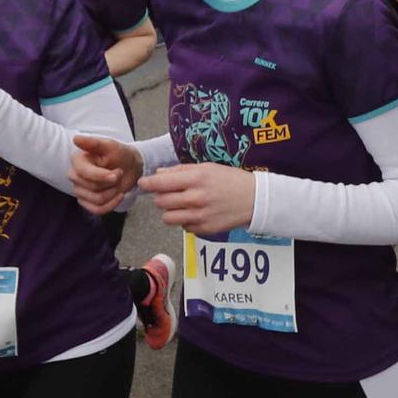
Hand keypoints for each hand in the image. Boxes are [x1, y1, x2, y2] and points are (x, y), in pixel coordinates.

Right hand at [70, 133, 142, 214]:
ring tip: (119, 183)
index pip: (83, 173)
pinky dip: (111, 205)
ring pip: (96, 199)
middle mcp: (75, 176)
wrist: (129, 166)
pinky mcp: (87, 202)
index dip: (101, 176)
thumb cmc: (118, 154)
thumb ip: (93, 143)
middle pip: (92, 188)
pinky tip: (119, 195)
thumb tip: (76, 139)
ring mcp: (80, 191)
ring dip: (113, 192)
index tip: (117, 174)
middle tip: (120, 173)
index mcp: (78, 161)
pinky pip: (97, 210)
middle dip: (111, 183)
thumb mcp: (110, 145)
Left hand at [139, 162, 258, 234]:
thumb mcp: (207, 168)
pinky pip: (183, 227)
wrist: (254, 199)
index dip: (147, 183)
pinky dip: (185, 220)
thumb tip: (158, 174)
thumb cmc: (230, 180)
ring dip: (170, 211)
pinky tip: (196, 213)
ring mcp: (200, 216)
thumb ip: (181, 171)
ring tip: (181, 205)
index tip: (143, 183)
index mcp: (196, 179)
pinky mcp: (204, 229)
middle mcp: (196, 198)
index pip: (161, 183)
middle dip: (161, 197)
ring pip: (167, 218)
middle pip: (161, 202)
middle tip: (170, 193)